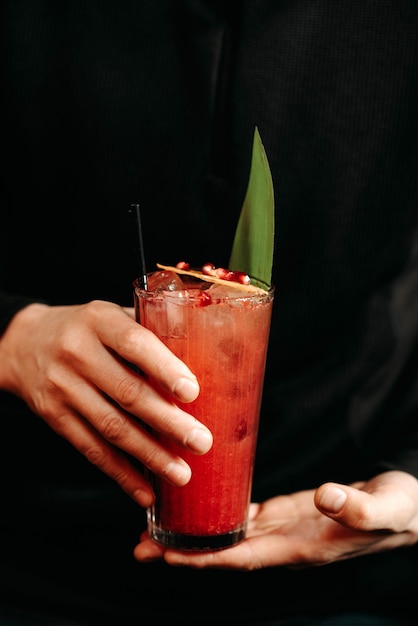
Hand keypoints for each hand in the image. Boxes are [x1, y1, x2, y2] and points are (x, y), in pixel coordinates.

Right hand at [0, 301, 212, 505]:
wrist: (25, 343)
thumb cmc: (85, 329)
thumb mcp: (111, 315)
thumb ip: (149, 331)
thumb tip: (204, 359)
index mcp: (99, 320)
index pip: (134, 343)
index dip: (163, 368)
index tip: (192, 392)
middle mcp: (77, 352)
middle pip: (126, 392)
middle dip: (167, 422)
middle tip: (201, 441)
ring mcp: (63, 387)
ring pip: (111, 427)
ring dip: (149, 455)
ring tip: (181, 472)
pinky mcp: (56, 417)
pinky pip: (91, 449)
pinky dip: (121, 473)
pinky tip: (145, 490)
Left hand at [133, 470, 417, 568]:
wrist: (406, 512)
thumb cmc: (397, 513)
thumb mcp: (384, 509)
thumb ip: (357, 508)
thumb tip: (326, 496)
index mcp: (303, 548)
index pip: (244, 557)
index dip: (205, 559)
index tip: (167, 555)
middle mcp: (286, 544)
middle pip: (226, 552)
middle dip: (184, 552)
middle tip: (141, 546)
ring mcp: (285, 529)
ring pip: (231, 535)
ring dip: (196, 535)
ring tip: (159, 528)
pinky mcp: (286, 513)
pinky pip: (246, 516)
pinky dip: (220, 514)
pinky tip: (201, 507)